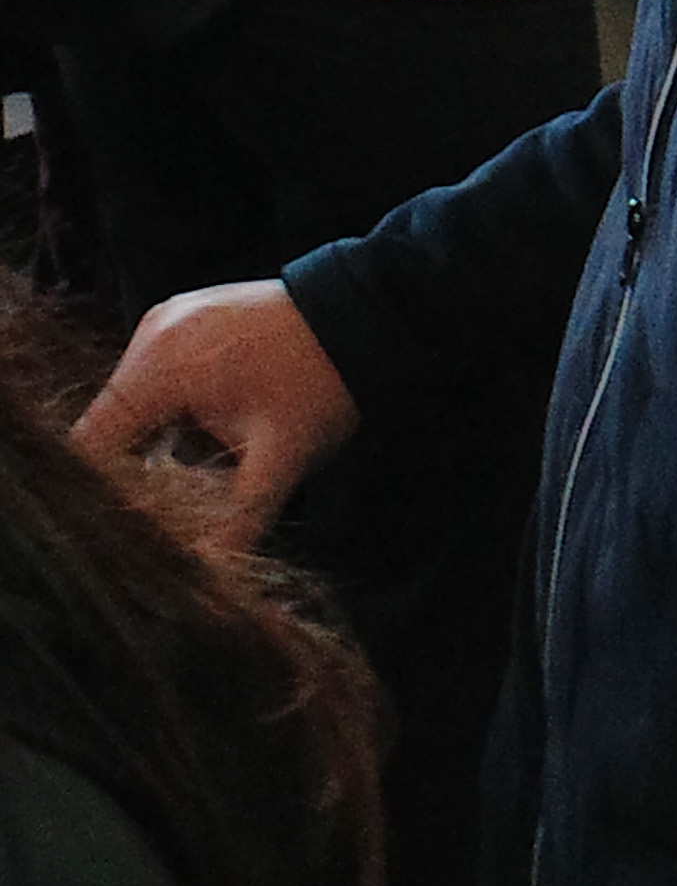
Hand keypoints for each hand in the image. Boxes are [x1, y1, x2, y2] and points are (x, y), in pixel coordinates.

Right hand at [78, 281, 360, 548]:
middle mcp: (151, 335)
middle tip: (177, 498)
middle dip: (134, 467)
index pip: (93, 442)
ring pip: (134, 402)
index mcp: (161, 366)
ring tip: (207, 460)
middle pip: (110, 423)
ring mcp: (167, 320)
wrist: (374, 312)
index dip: (102, 489)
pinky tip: (213, 429)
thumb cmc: (328, 383)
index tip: (123, 523)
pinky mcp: (185, 318)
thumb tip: (204, 573)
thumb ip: (234, 519)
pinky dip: (174, 410)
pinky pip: (157, 376)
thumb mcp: (281, 460)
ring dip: (157, 439)